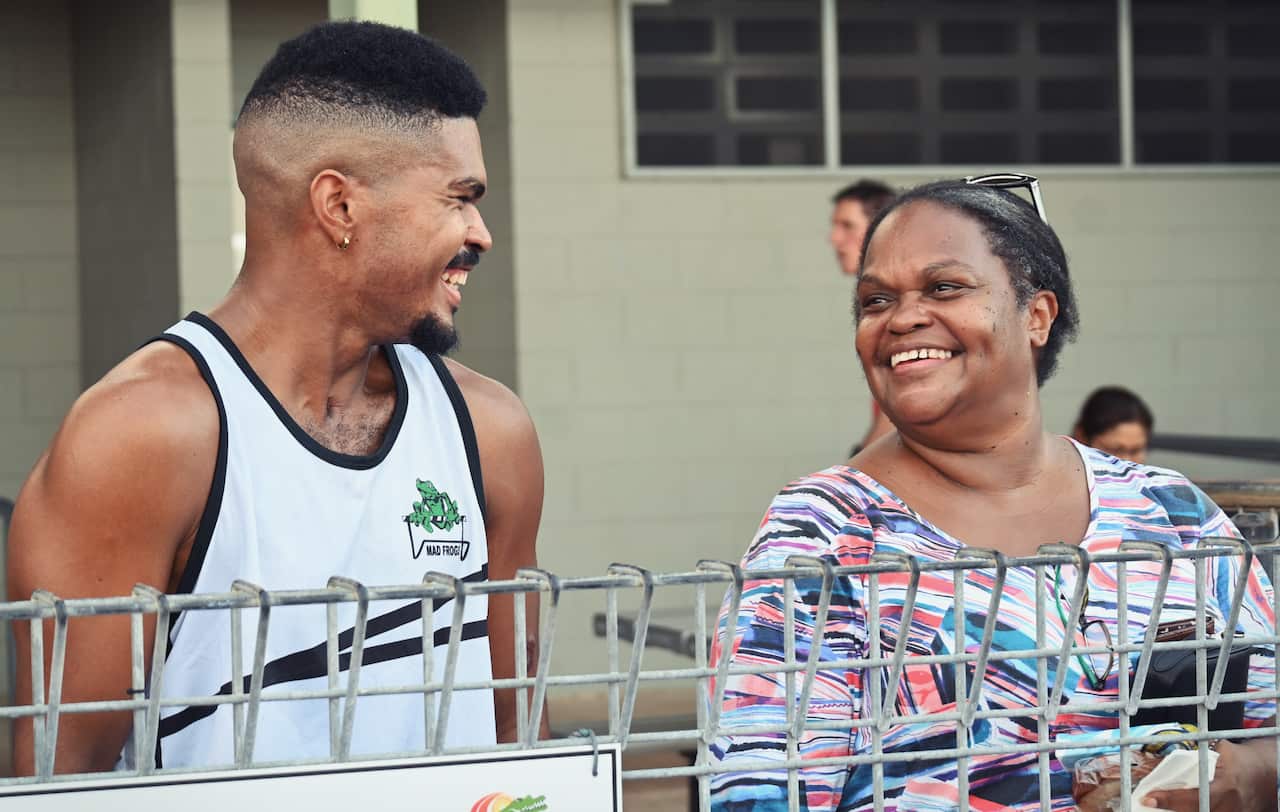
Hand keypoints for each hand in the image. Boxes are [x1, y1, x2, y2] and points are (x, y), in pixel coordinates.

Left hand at [1142, 740, 1276, 811]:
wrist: (1268, 773)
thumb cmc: (1240, 759)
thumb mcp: (1220, 752)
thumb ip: (1196, 758)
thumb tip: (1164, 761)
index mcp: (1226, 784)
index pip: (1193, 796)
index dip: (1169, 799)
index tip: (1149, 798)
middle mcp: (1231, 804)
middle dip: (1170, 809)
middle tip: (1150, 803)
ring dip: (1180, 811)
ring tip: (1161, 806)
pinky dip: (1194, 811)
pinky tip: (1181, 808)